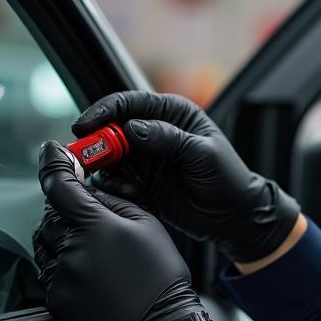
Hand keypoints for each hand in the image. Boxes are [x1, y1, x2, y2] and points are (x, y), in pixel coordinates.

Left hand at [33, 141, 203, 320]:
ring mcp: (60, 277)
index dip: (53, 163)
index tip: (51, 152)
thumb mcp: (147, 226)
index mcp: (94, 225)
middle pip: (49, 216)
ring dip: (60, 241)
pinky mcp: (57, 300)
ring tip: (94, 256)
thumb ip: (113, 202)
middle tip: (92, 225)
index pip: (59, 184)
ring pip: (44, 245)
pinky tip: (92, 278)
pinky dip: (64, 269)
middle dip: (65, 214)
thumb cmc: (160, 278)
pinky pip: (49, 274)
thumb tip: (89, 192)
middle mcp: (71, 249)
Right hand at [72, 90, 300, 263]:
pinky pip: (115, 181)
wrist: (234, 218)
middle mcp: (153, 132)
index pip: (130, 102)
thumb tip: (132, 128)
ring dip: (108, 170)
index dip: (105, 111)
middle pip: (112, 129)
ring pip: (109, 157)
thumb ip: (168, 138)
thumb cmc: (228, 179)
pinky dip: (116, 188)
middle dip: (97, 143)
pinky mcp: (140, 183)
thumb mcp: (202, 154)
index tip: (87, 125)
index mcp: (172, 113)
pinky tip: (132, 195)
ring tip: (126, 185)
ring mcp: (144, 158)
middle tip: (86, 158)